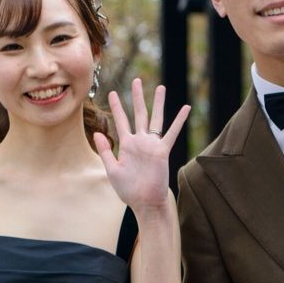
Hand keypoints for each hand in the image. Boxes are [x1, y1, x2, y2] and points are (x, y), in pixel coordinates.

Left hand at [93, 78, 189, 211]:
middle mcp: (140, 141)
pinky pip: (172, 133)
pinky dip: (179, 120)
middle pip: (138, 114)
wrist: (144, 202)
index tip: (112, 92)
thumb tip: (98, 132)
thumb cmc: (128, 190)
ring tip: (160, 87)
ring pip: (156, 118)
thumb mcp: (112, 170)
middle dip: (137, 97)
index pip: (120, 121)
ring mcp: (152, 145)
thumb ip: (105, 151)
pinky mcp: (162, 151)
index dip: (116, 106)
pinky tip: (186, 108)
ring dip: (158, 103)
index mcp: (126, 145)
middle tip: (136, 80)